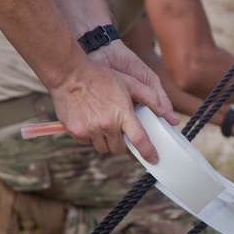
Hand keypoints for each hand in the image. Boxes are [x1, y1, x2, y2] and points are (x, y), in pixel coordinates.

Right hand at [50, 41, 174, 163]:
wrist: (69, 74)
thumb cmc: (102, 77)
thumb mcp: (131, 82)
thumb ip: (151, 98)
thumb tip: (164, 114)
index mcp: (122, 113)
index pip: (139, 139)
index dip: (148, 152)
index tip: (154, 159)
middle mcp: (106, 125)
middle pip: (120, 149)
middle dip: (123, 145)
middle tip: (121, 133)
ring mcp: (89, 130)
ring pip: (103, 148)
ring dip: (107, 142)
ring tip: (105, 126)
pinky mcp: (75, 131)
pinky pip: (88, 143)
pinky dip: (92, 137)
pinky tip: (91, 122)